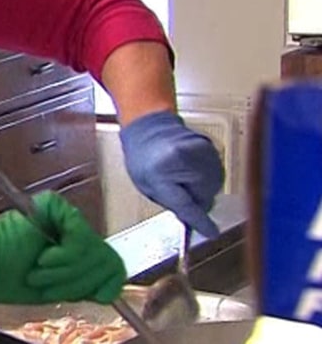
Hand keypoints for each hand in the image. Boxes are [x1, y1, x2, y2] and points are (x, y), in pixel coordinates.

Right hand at [0, 192, 125, 305]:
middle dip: (75, 281)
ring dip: (66, 273)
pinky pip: (82, 241)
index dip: (100, 286)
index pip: (109, 266)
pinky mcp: (56, 207)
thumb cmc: (2, 276)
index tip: (81, 295)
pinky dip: (64, 259)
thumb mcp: (52, 288)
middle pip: (105, 261)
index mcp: (69, 247)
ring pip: (95, 254)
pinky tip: (42, 258)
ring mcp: (65, 215)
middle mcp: (71, 228)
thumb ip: (82, 285)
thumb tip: (110, 289)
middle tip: (45, 282)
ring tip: (38, 270)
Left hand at [120, 110, 224, 236]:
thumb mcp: (147, 186)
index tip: (211, 232)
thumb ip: (172, 203)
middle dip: (195, 201)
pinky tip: (191, 169)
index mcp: (161, 171)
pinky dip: (207, 178)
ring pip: (213, 188)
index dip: (200, 221)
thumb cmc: (143, 156)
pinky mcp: (211, 147)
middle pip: (204, 197)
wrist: (149, 128)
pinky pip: (216, 175)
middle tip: (179, 190)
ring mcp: (200, 151)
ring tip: (182, 175)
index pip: (186, 204)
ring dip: (202, 189)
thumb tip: (195, 219)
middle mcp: (183, 159)